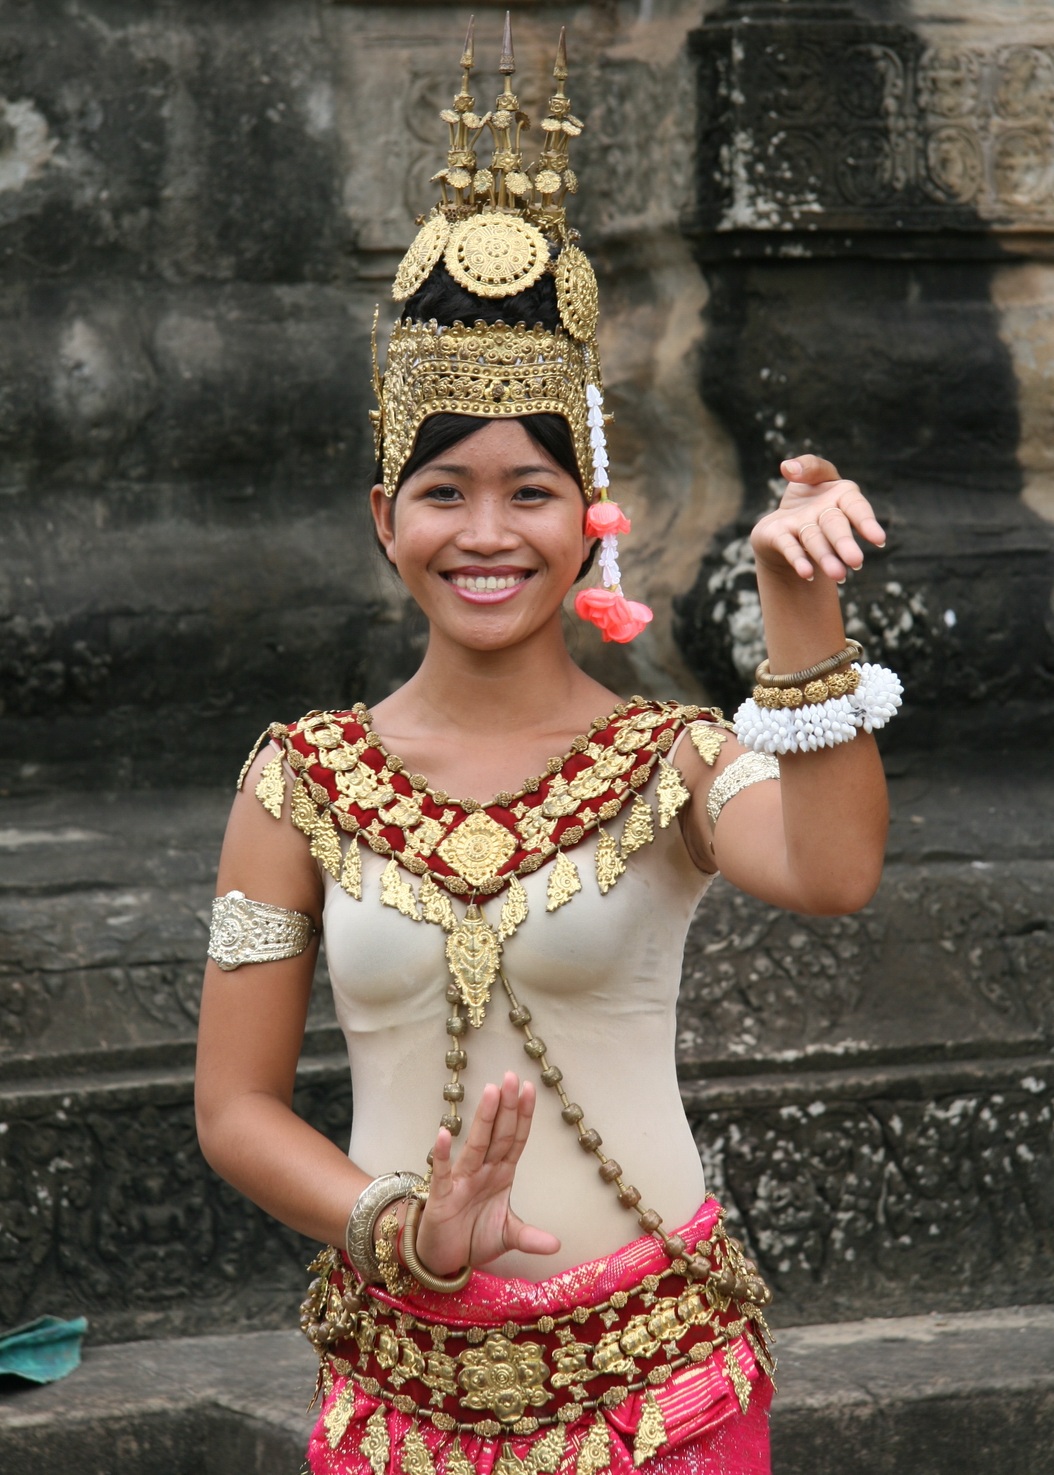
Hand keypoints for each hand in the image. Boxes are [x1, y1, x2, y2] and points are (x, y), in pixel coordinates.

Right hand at [414, 1071, 560, 1273]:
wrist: (441, 1259)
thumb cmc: (472, 1238)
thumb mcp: (506, 1237)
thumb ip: (529, 1237)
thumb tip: (557, 1246)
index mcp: (500, 1175)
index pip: (515, 1140)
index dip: (523, 1116)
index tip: (530, 1089)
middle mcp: (482, 1171)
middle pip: (498, 1135)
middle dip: (506, 1107)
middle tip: (512, 1077)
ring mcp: (461, 1180)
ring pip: (476, 1145)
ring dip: (484, 1119)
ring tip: (491, 1092)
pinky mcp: (441, 1195)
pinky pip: (442, 1172)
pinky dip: (443, 1155)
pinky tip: (444, 1134)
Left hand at [751, 455, 885, 584]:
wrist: (782, 524)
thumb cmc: (806, 497)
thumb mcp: (811, 473)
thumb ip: (809, 466)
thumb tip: (787, 468)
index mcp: (842, 496)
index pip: (856, 507)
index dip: (866, 522)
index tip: (878, 539)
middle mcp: (826, 515)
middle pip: (836, 527)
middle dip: (844, 542)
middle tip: (856, 562)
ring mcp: (804, 529)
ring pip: (815, 540)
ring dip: (825, 557)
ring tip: (837, 575)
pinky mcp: (782, 538)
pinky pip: (790, 547)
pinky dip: (797, 558)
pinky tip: (805, 573)